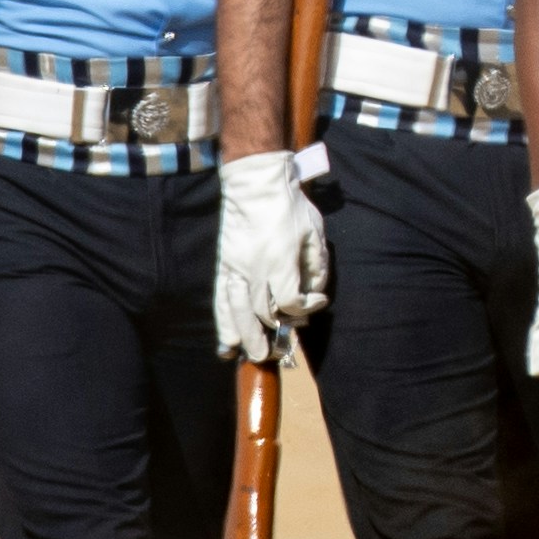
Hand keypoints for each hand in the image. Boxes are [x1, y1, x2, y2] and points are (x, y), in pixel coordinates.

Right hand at [213, 152, 328, 364]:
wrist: (255, 183)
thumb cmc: (289, 205)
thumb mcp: (314, 232)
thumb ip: (316, 265)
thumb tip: (315, 290)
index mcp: (280, 260)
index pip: (292, 300)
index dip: (307, 308)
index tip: (318, 302)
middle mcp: (255, 269)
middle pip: (263, 312)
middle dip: (273, 333)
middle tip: (279, 350)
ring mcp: (236, 267)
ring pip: (238, 311)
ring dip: (245, 336)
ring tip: (249, 355)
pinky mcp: (223, 264)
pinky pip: (221, 299)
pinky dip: (223, 322)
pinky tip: (226, 342)